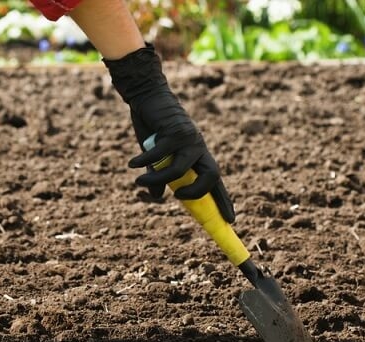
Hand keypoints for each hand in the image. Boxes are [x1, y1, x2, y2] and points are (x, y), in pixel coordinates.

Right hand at [103, 45, 235, 222]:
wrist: (148, 97)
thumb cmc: (153, 128)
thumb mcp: (156, 157)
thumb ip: (160, 175)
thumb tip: (158, 196)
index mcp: (199, 155)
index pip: (215, 182)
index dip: (223, 201)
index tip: (231, 220)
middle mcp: (199, 148)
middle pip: (211, 175)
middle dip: (197, 193)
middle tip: (178, 198)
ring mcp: (189, 139)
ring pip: (179, 170)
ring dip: (157, 178)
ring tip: (138, 180)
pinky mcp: (175, 131)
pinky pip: (160, 155)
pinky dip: (145, 162)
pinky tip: (133, 164)